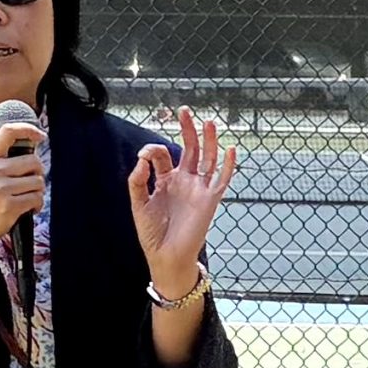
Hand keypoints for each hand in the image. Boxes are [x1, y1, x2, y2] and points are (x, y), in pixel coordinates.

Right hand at [0, 121, 43, 253]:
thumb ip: (2, 163)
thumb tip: (31, 155)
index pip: (8, 132)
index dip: (28, 129)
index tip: (40, 135)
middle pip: (33, 161)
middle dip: (38, 174)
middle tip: (30, 184)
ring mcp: (1, 188)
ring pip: (38, 182)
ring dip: (38, 192)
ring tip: (27, 199)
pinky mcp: (10, 206)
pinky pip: (37, 198)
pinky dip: (37, 205)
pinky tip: (28, 209)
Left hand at [129, 106, 236, 290]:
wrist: (166, 256)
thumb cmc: (153, 233)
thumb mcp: (138, 204)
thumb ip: (137, 181)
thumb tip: (142, 159)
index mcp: (166, 180)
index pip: (162, 155)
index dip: (152, 150)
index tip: (144, 155)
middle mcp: (184, 181)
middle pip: (189, 149)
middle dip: (187, 130)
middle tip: (184, 110)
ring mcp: (198, 189)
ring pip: (207, 158)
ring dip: (208, 140)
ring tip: (208, 121)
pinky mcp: (209, 199)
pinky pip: (222, 179)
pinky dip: (228, 165)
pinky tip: (230, 148)